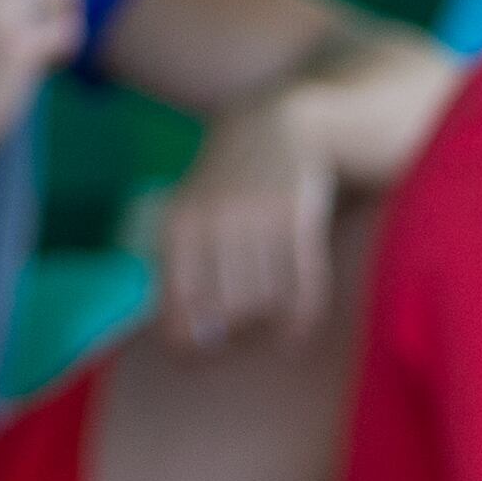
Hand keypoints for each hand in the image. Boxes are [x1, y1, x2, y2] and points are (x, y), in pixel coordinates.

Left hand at [152, 94, 333, 347]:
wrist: (279, 123)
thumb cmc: (229, 186)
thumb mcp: (191, 217)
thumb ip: (185, 274)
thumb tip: (192, 345)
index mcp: (179, 226)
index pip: (178, 309)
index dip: (189, 347)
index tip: (200, 356)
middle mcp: (214, 221)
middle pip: (227, 315)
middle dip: (235, 337)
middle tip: (243, 334)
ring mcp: (258, 217)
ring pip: (265, 306)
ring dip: (269, 327)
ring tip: (269, 321)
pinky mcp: (299, 216)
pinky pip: (303, 290)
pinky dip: (301, 321)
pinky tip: (296, 331)